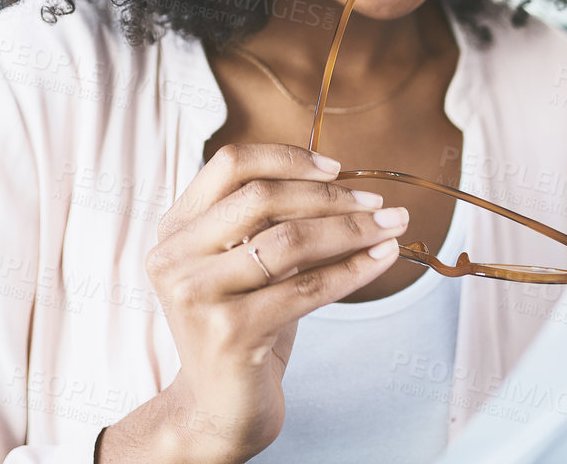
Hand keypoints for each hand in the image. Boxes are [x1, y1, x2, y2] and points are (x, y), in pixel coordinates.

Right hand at [140, 143, 406, 463]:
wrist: (219, 408)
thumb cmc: (241, 326)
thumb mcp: (243, 265)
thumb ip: (267, 222)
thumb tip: (338, 182)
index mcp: (175, 229)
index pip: (229, 165)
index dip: (287, 158)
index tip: (337, 167)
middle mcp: (175, 257)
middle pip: (261, 198)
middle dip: (329, 196)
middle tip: (377, 203)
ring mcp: (198, 294)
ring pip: (289, 241)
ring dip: (351, 229)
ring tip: (391, 226)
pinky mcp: (230, 332)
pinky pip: (306, 288)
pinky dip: (353, 270)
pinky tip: (381, 259)